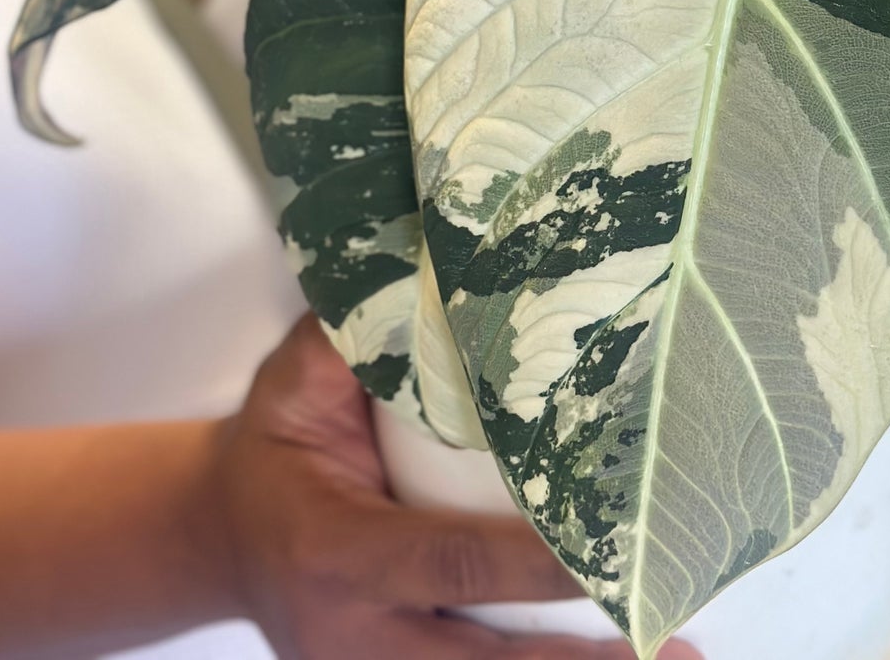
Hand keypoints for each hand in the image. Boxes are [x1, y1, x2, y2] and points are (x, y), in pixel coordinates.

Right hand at [210, 315, 700, 658]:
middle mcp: (355, 633)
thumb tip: (429, 268)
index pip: (450, 562)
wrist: (215, 536)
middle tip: (674, 644)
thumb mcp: (295, 381)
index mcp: (337, 551)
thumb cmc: (273, 446)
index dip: (529, 564)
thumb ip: (355, 336)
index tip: (604, 551)